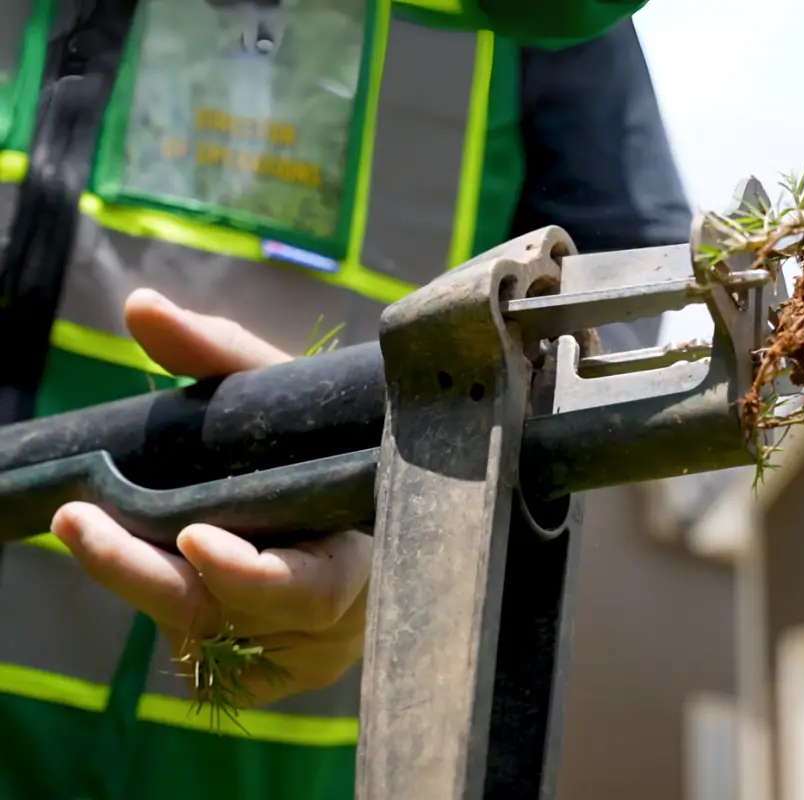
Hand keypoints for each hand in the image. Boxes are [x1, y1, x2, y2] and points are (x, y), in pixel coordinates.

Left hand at [51, 289, 371, 707]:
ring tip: (105, 529)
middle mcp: (334, 621)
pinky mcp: (273, 677)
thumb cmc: (320, 448)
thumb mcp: (276, 397)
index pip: (309, 589)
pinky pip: (206, 660)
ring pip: (204, 638)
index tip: (194, 535)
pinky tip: (166, 566)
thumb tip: (142, 306)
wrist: (359, 505)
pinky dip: (173, 612)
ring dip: (151, 584)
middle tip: (78, 520)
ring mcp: (303, 658)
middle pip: (229, 616)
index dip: (251, 575)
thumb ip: (215, 354)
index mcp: (358, 554)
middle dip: (145, 574)